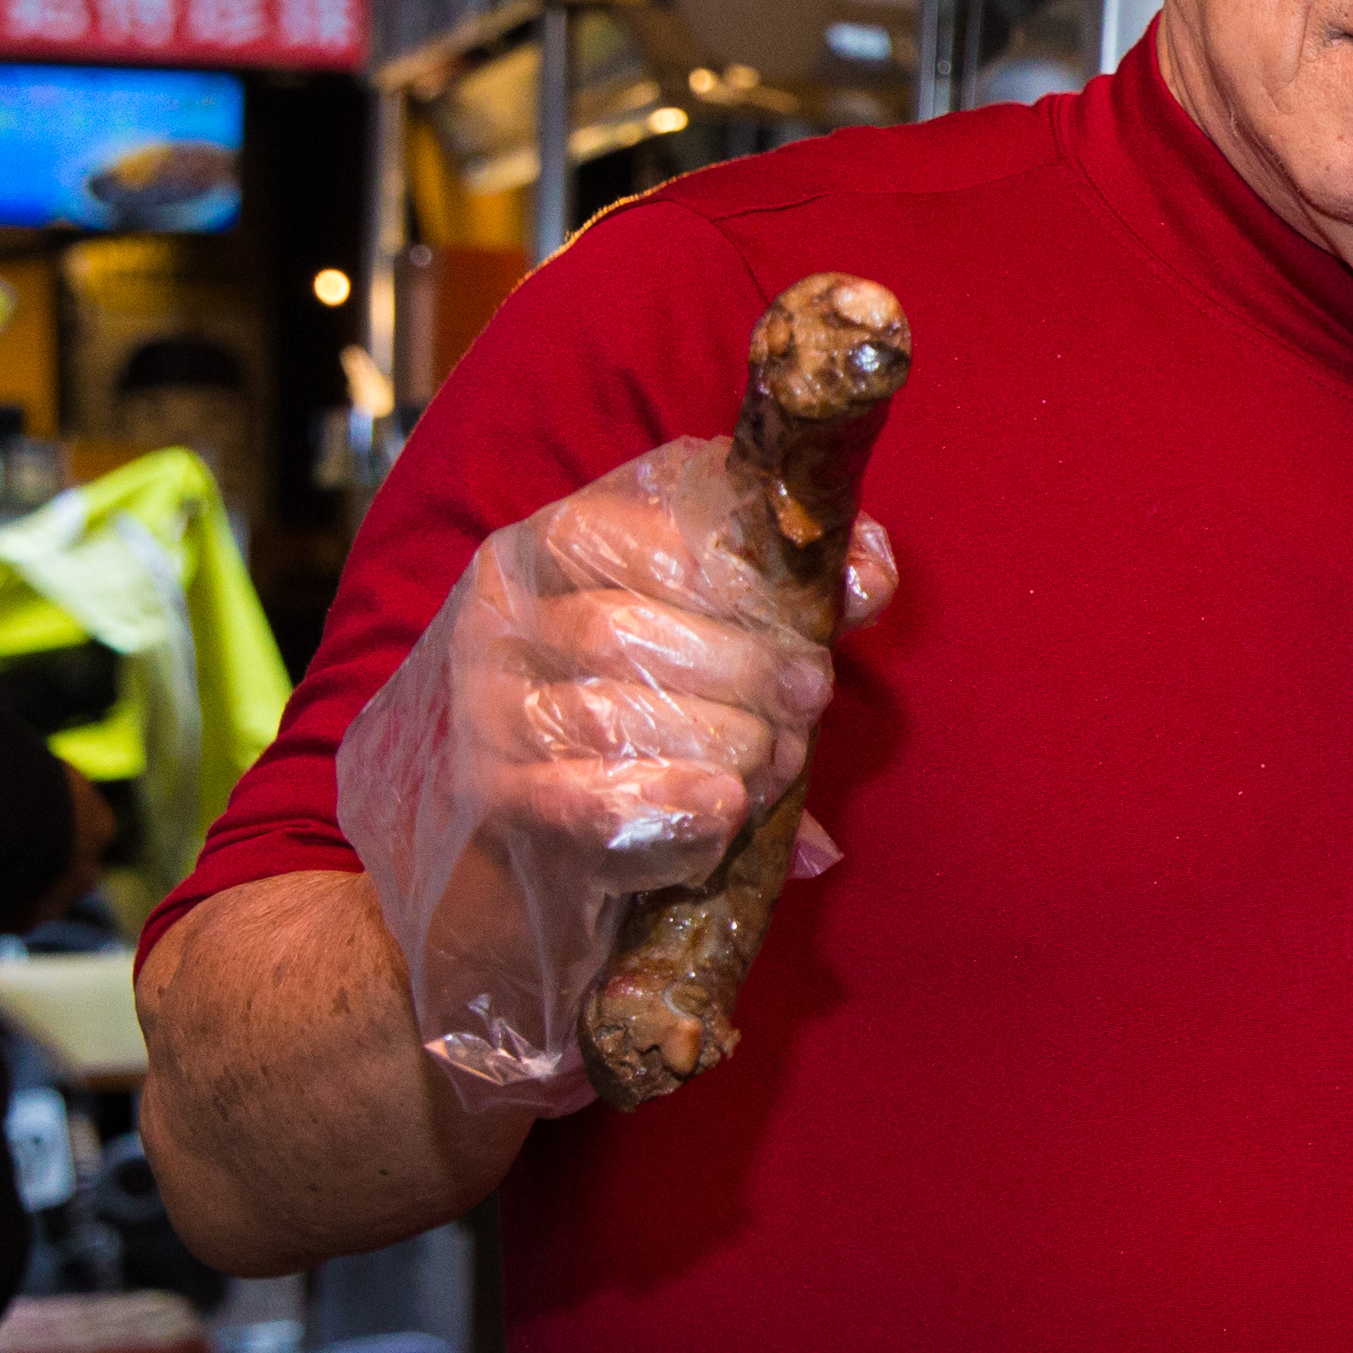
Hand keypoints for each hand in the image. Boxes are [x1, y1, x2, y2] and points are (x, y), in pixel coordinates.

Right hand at [336, 438, 899, 1105]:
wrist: (545, 822)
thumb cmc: (667, 697)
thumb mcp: (730, 620)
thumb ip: (804, 587)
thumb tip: (867, 579)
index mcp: (557, 546)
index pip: (632, 530)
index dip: (736, 580)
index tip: (814, 628)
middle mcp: (502, 616)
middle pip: (623, 633)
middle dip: (747, 673)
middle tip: (810, 706)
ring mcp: (485, 710)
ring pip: (609, 717)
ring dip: (725, 746)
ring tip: (775, 762)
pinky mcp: (496, 801)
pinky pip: (591, 803)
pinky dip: (678, 808)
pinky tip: (726, 809)